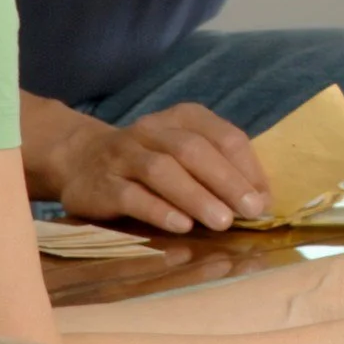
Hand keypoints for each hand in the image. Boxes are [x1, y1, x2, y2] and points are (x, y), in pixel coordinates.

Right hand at [38, 103, 267, 233]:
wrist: (80, 160)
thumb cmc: (149, 162)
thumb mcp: (185, 155)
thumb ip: (221, 171)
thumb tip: (262, 201)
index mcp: (183, 118)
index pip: (223, 137)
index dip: (247, 168)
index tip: (264, 200)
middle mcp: (153, 130)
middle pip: (194, 150)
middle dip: (226, 181)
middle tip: (250, 210)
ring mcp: (124, 156)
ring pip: (162, 170)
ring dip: (196, 196)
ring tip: (222, 222)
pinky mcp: (102, 185)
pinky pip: (132, 195)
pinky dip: (158, 210)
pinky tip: (180, 225)